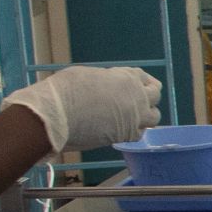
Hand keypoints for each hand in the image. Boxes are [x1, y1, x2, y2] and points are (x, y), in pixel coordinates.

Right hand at [2, 66, 162, 151]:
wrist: (56, 114)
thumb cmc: (66, 89)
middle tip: (138, 99)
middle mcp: (136, 97)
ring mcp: (134, 118)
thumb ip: (105, 81)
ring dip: (146, 114)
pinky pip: (139, 134)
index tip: (133, 85)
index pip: (142, 77)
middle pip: (155, 94)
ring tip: (135, 115)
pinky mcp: (124, 136)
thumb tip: (106, 87)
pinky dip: (135, 130)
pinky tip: (126, 128)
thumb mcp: (88, 75)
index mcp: (127, 77)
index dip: (138, 81)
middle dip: (147, 95)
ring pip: (154, 117)